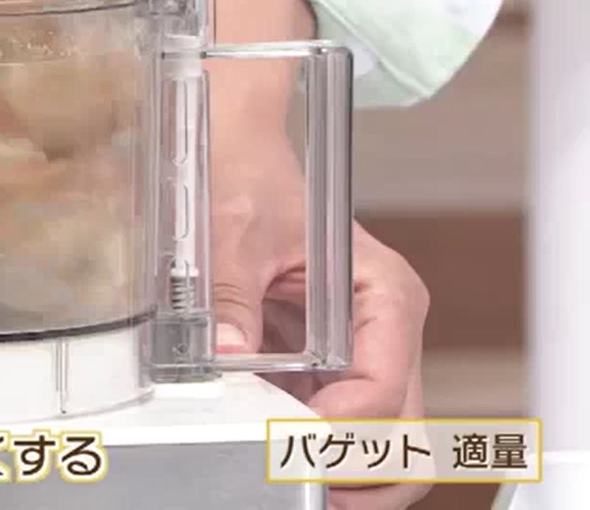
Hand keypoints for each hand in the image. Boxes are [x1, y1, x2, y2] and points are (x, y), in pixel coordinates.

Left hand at [181, 0, 431, 509]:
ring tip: (278, 474)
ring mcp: (352, 349)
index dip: (342, 427)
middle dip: (359, 470)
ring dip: (331, 463)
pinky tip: (261, 443)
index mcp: (382, 293)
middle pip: (398, 428)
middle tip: (304, 488)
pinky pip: (323, 418)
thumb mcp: (229, 231)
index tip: (292, 443)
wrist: (229, 148)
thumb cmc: (245, 175)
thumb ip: (229, 294)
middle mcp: (380, 327)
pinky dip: (300, 442)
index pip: (384, 386)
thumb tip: (227, 353)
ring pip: (369, 435)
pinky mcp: (319, 361)